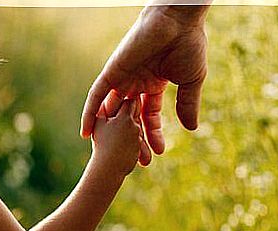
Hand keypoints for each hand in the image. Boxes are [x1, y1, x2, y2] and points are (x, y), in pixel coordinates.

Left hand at [81, 5, 208, 165]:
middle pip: (130, 118)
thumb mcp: (190, 82)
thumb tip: (191, 128)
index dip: (153, 134)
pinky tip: (86, 133)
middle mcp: (135, 82)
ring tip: (113, 156)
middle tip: (139, 163)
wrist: (179, 21)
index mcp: (153, 84)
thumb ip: (187, 105)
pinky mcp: (112, 72)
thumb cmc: (188, 45)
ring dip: (112, 133)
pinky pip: (96, 96)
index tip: (158, 152)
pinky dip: (89, 113)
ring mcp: (122, 78)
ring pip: (112, 111)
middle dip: (134, 140)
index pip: (149, 115)